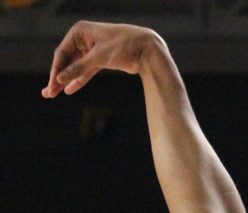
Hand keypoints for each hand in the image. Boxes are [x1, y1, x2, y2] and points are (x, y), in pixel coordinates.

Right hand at [42, 20, 160, 97]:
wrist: (147, 49)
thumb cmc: (124, 46)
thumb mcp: (99, 57)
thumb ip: (79, 68)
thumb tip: (60, 78)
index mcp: (79, 32)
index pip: (62, 53)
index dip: (56, 70)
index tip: (52, 84)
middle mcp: (84, 39)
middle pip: (67, 61)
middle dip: (58, 77)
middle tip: (48, 93)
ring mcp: (92, 50)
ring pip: (76, 67)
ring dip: (66, 80)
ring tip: (54, 93)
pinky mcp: (101, 60)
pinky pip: (86, 71)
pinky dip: (79, 80)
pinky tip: (69, 89)